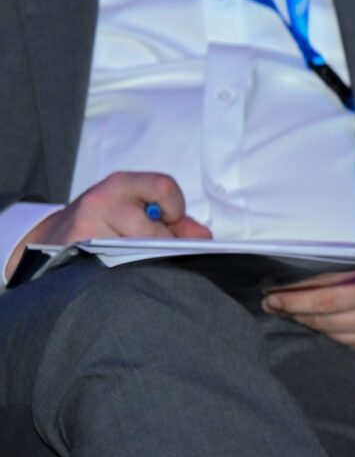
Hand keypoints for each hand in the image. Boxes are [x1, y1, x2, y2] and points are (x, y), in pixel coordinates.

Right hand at [16, 171, 210, 270]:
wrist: (48, 238)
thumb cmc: (102, 222)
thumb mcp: (135, 208)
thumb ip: (174, 220)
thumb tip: (204, 237)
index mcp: (121, 184)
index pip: (164, 187)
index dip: (175, 208)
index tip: (171, 219)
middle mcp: (101, 200)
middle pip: (152, 230)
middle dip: (163, 244)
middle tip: (156, 249)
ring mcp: (85, 227)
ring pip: (136, 252)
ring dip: (145, 260)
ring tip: (134, 258)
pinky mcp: (76, 253)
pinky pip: (116, 268)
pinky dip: (127, 272)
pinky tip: (121, 269)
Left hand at [264, 250, 354, 360]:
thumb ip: (352, 270)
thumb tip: (310, 277)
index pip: (322, 299)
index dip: (292, 299)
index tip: (272, 296)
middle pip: (322, 319)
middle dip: (293, 311)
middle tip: (274, 304)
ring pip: (333, 334)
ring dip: (313, 323)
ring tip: (299, 313)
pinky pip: (352, 345)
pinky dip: (338, 333)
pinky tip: (332, 324)